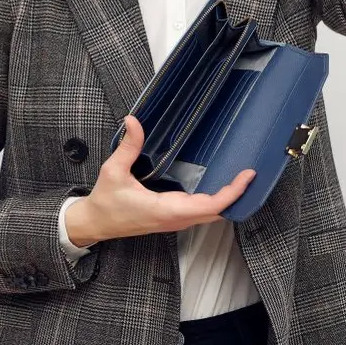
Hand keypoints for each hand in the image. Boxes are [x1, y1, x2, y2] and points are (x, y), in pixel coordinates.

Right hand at [65, 114, 255, 244]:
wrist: (96, 223)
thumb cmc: (105, 201)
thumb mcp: (114, 171)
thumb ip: (128, 146)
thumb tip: (134, 121)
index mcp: (165, 210)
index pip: (209, 206)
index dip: (231, 192)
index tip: (246, 176)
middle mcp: (175, 219)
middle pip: (217, 212)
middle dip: (236, 194)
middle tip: (250, 172)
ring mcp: (175, 221)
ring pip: (210, 214)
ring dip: (227, 198)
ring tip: (240, 177)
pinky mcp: (172, 218)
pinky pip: (201, 212)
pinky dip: (215, 201)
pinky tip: (219, 186)